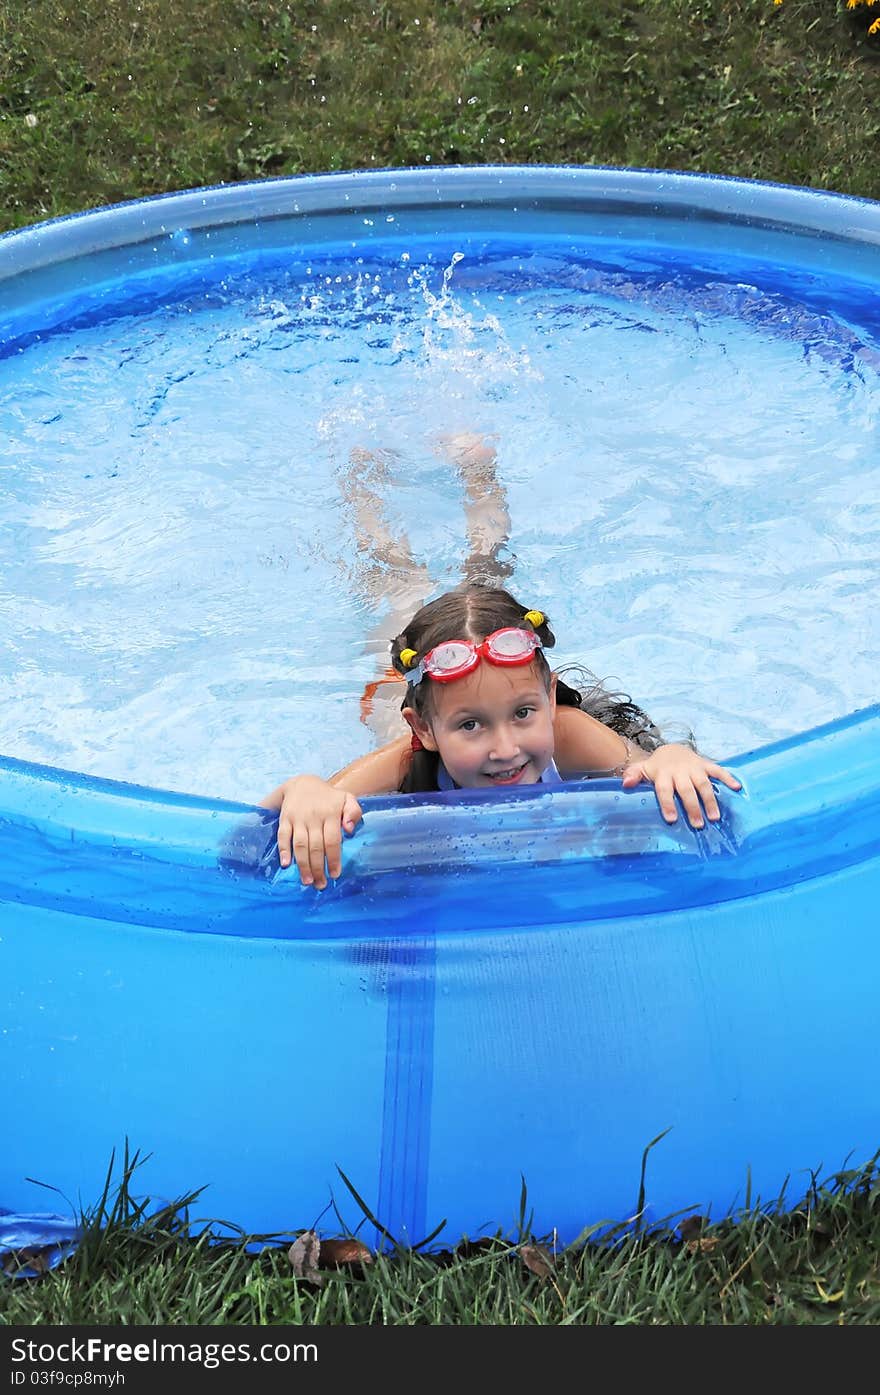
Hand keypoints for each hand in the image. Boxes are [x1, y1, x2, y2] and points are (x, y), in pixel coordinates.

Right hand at [275, 775, 362, 888]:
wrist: (302, 783)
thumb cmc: (328, 797)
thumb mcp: (347, 798)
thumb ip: (354, 812)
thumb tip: (350, 829)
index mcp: (330, 813)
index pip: (332, 840)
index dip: (333, 859)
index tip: (334, 875)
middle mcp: (313, 817)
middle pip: (315, 846)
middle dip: (318, 868)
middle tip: (320, 885)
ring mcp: (298, 818)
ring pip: (300, 844)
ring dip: (303, 864)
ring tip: (307, 881)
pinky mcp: (285, 819)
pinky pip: (282, 836)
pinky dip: (283, 850)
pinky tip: (286, 865)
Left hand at [620, 743, 741, 828]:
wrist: (671, 750)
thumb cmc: (657, 768)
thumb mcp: (642, 770)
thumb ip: (633, 776)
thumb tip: (625, 784)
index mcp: (663, 774)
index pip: (664, 789)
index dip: (667, 803)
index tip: (671, 819)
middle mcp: (680, 770)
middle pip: (686, 789)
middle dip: (692, 807)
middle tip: (698, 824)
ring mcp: (694, 767)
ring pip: (703, 784)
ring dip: (710, 800)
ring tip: (715, 817)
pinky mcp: (706, 765)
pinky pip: (718, 770)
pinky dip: (728, 777)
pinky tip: (737, 788)